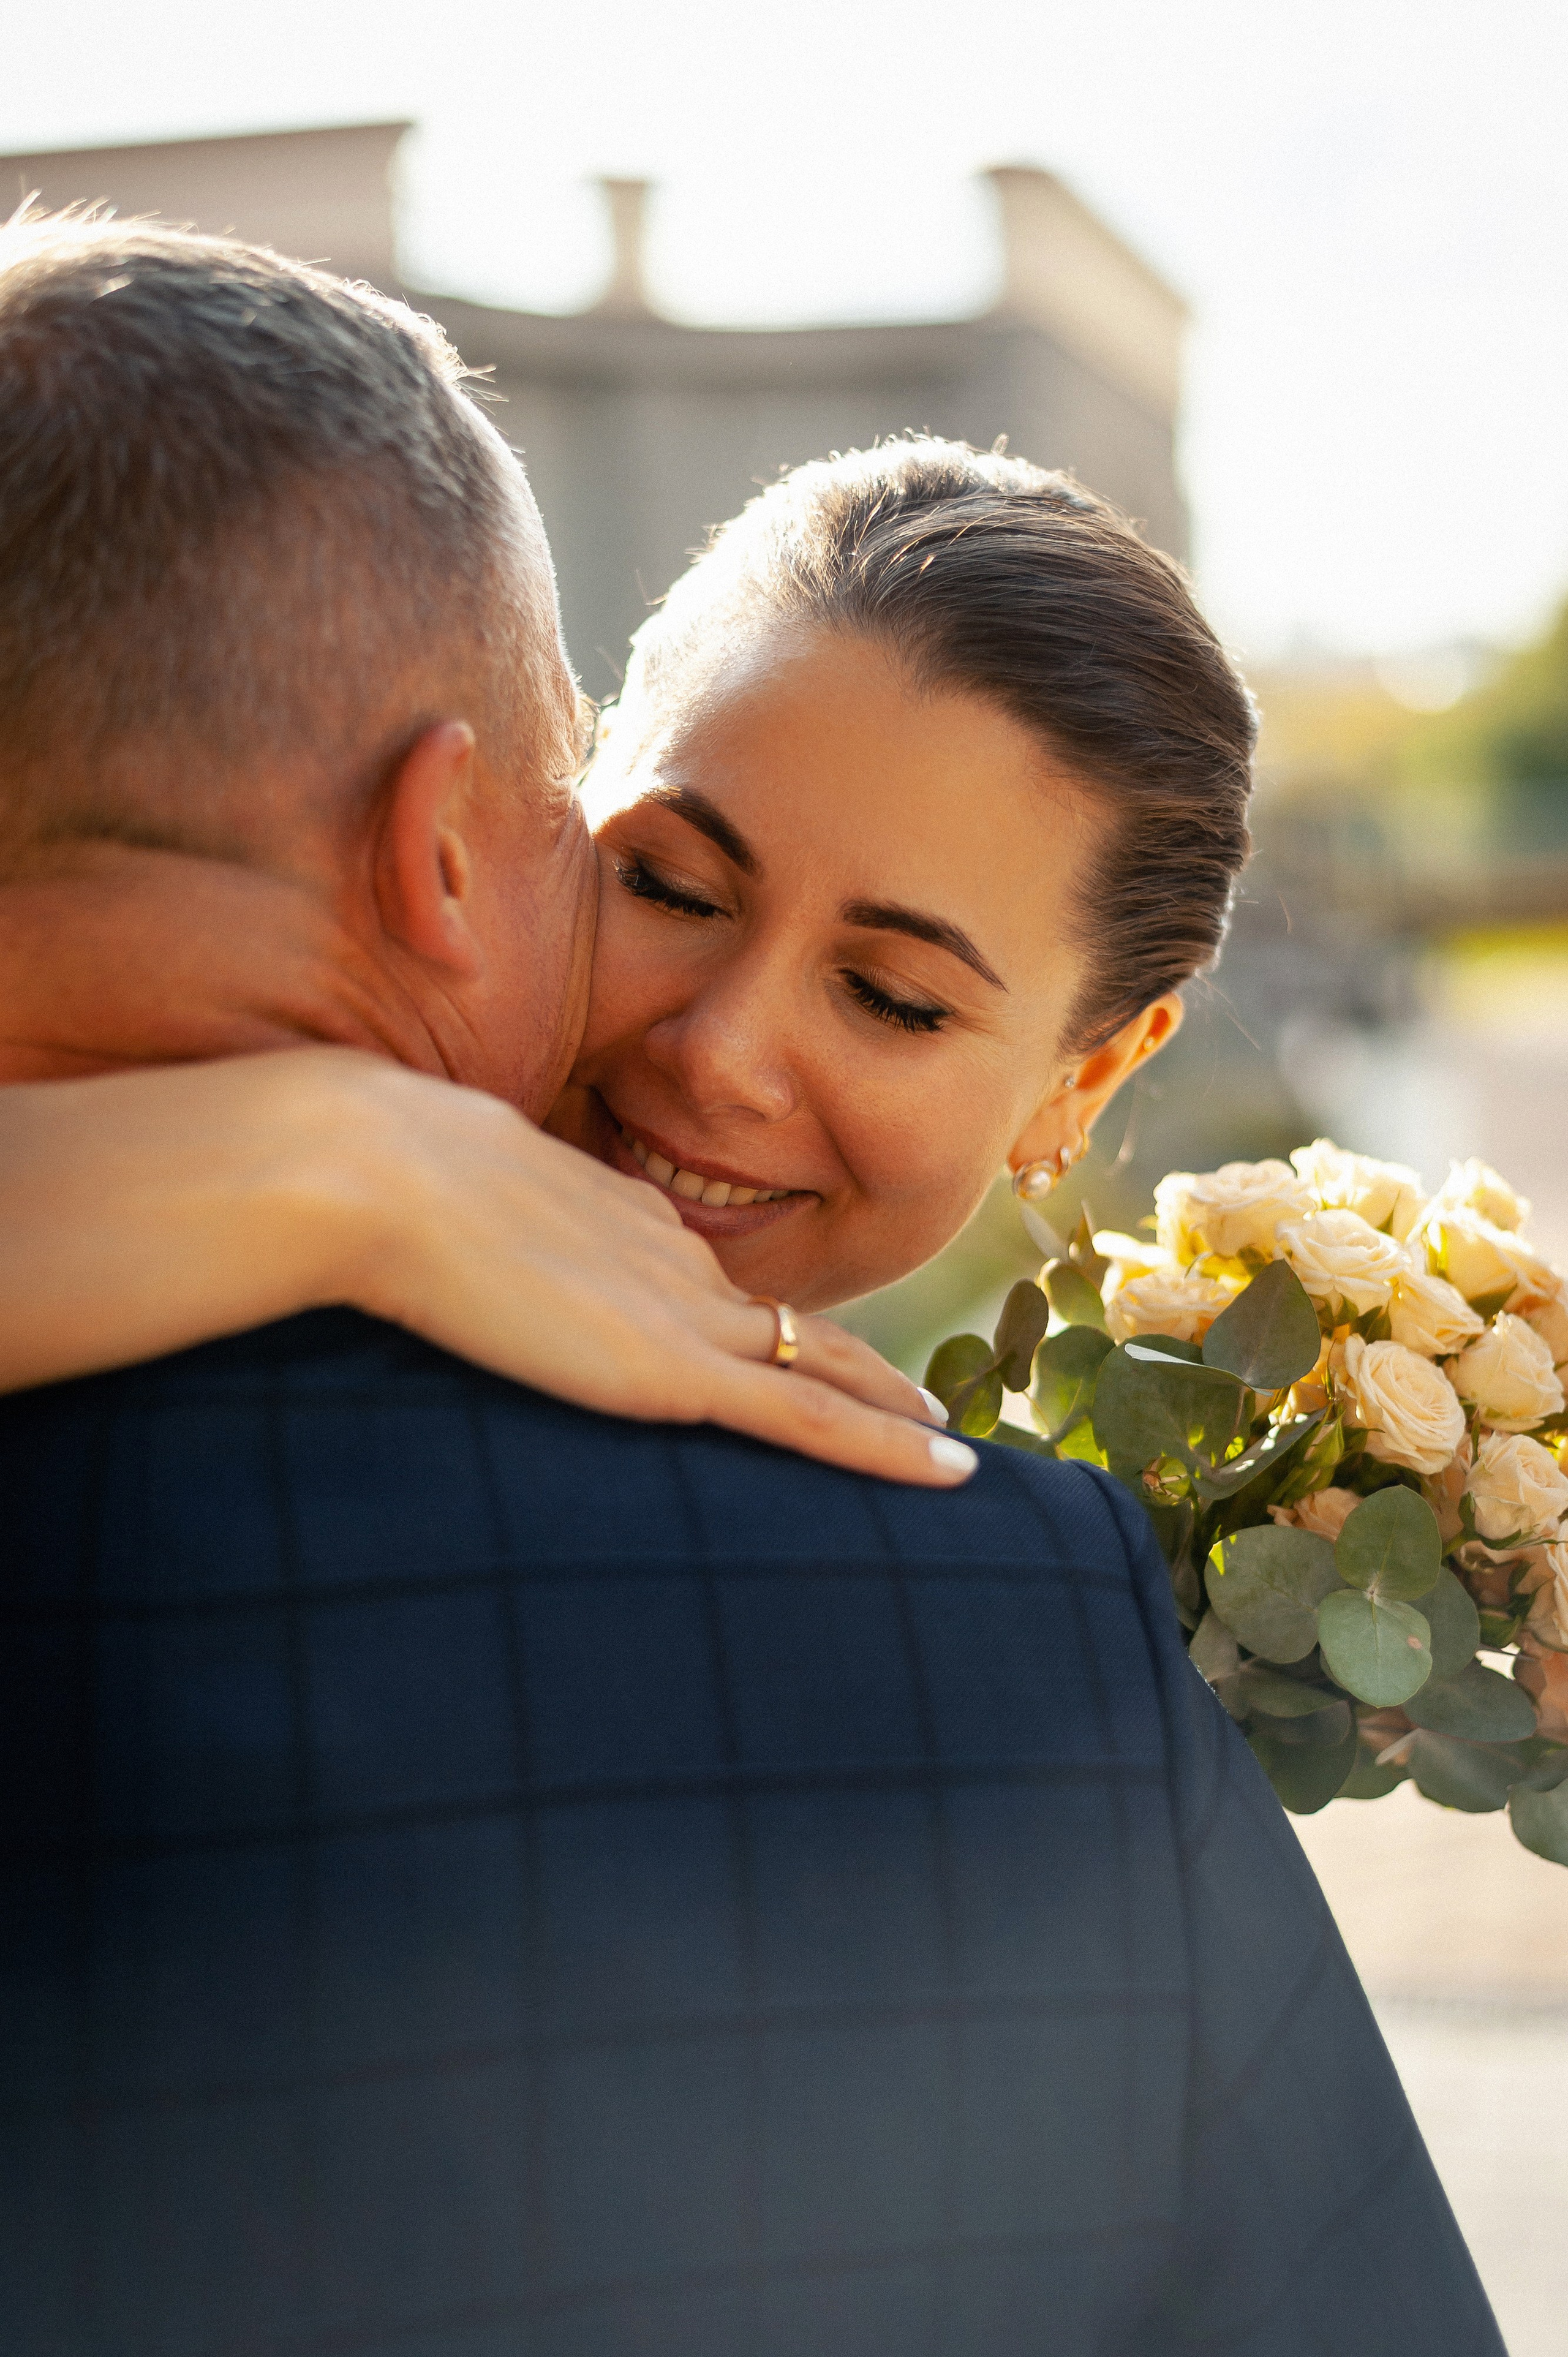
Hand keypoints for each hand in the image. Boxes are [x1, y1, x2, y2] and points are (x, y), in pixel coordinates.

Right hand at [353, 1063, 975, 1486]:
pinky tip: (950, 1470)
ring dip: (890, 1408)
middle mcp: (669, 1260)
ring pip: (822, 1367)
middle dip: (855, 1364)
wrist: (374, 1172)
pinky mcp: (674, 1369)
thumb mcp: (427, 1208)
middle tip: (916, 1401)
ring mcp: (679, 1312)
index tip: (795, 1349)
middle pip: (782, 1323)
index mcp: (616, 1221)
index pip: (708, 1284)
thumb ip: (462, 1243)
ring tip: (945, 1442)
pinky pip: (810, 1415)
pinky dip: (887, 1446)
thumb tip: (441, 1262)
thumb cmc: (370, 1182)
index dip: (759, 1322)